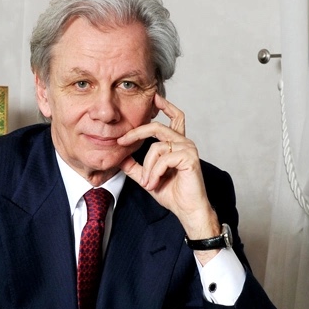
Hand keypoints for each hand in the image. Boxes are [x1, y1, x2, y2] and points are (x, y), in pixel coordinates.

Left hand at [117, 95, 220, 262]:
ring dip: (147, 167)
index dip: (164, 105)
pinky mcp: (189, 158)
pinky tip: (154, 184)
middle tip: (121, 140)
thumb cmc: (173, 194)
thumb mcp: (147, 177)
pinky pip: (163, 158)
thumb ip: (134, 167)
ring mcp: (188, 148)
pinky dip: (154, 172)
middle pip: (157, 127)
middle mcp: (184, 142)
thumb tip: (119, 157)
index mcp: (177, 143)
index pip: (174, 117)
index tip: (153, 97)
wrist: (187, 210)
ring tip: (148, 183)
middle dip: (136, 132)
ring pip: (156, 147)